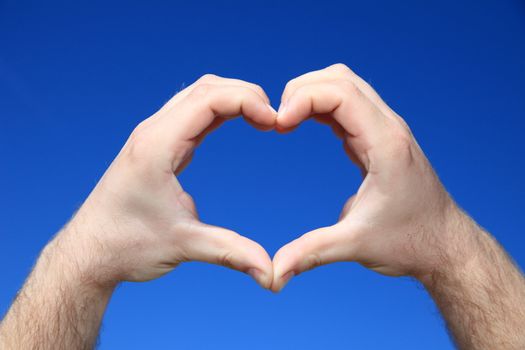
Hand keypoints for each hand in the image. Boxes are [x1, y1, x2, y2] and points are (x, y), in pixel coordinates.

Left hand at [57, 75, 275, 288]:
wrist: (89, 252)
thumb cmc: (126, 246)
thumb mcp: (183, 246)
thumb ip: (232, 252)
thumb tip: (272, 273)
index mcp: (157, 146)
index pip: (209, 99)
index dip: (247, 101)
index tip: (275, 122)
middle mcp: (153, 132)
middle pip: (206, 88)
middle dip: (245, 94)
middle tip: (275, 119)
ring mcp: (153, 136)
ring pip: (198, 95)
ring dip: (232, 99)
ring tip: (263, 118)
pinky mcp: (157, 146)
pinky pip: (192, 114)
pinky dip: (220, 111)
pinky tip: (239, 122)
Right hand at [271, 63, 463, 290]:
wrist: (444, 245)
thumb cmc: (410, 242)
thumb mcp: (356, 245)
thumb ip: (310, 252)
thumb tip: (272, 273)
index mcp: (385, 143)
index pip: (340, 92)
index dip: (302, 99)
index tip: (278, 125)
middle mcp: (388, 127)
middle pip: (340, 79)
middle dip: (301, 91)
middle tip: (277, 122)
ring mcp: (385, 130)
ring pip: (344, 85)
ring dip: (311, 94)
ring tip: (285, 121)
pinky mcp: (378, 139)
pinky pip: (347, 106)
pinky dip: (320, 106)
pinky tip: (302, 124)